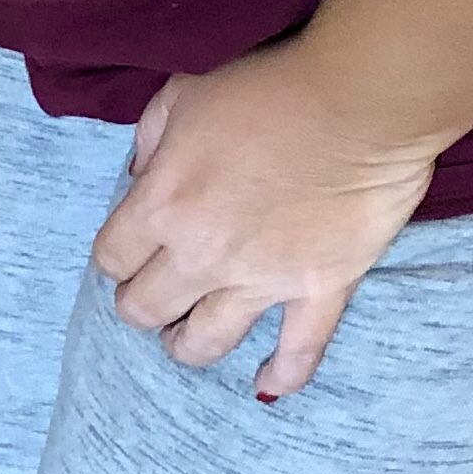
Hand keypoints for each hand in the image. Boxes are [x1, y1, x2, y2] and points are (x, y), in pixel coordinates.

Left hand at [89, 45, 436, 399]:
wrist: (361, 98)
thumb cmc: (270, 87)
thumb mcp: (184, 93)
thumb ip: (149, 140)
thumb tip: (139, 178)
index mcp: (161, 206)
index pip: (111, 259)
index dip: (117, 257)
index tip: (130, 250)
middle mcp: (202, 256)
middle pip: (145, 309)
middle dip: (143, 303)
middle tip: (156, 290)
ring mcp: (262, 281)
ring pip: (204, 343)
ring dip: (187, 344)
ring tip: (187, 336)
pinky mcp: (320, 290)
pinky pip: (297, 352)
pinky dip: (281, 375)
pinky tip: (266, 386)